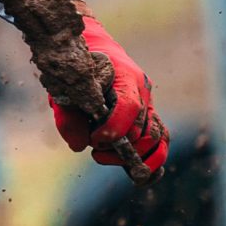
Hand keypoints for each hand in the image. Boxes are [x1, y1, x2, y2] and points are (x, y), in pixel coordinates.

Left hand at [51, 9, 168, 176]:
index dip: (115, 127)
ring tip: (103, 157)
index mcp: (123, 76)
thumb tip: (79, 145)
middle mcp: (142, 91)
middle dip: (120, 146)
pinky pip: (161, 142)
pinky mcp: (150, 118)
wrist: (93, 50)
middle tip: (95, 149)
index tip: (96, 139)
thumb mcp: (64, 87)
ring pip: (156, 138)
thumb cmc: (76, 70)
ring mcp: (149, 105)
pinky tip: (139, 175)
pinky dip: (154, 161)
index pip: (129, 105)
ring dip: (134, 156)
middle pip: (142, 128)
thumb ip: (67, 114)